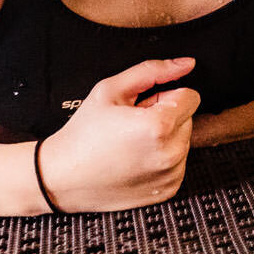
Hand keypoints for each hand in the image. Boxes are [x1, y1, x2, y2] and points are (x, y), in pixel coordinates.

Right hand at [37, 57, 200, 211]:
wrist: (62, 177)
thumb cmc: (83, 134)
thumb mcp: (110, 90)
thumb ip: (152, 71)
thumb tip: (186, 64)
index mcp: (160, 126)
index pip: (191, 96)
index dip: (164, 96)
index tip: (142, 106)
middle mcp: (171, 153)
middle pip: (188, 118)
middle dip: (165, 116)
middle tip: (132, 126)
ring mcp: (171, 174)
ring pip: (184, 140)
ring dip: (166, 138)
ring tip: (131, 143)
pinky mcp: (169, 189)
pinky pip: (178, 163)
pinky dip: (162, 158)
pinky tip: (135, 160)